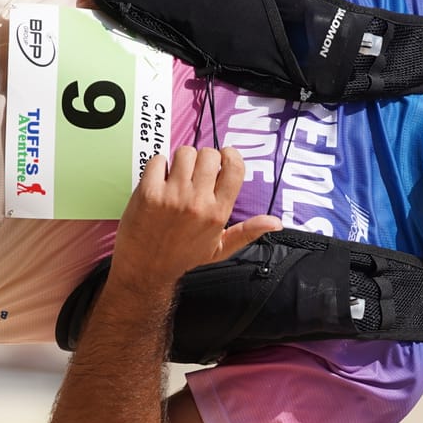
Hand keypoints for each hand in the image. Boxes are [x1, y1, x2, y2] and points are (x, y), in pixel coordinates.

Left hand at [111, 147, 279, 292]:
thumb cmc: (182, 257)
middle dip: (204, 158)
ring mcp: (172, 196)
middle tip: (197, 172)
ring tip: (178, 176)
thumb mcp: (219, 249)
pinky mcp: (148, 192)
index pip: (234, 167)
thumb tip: (276, 223)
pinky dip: (158, 166)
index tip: (224, 157)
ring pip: (184, 153)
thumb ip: (247, 232)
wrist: (145, 269)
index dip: (230, 155)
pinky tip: (159, 180)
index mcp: (218, 213)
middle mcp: (197, 202)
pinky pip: (158, 160)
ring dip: (181, 160)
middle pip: (209, 154)